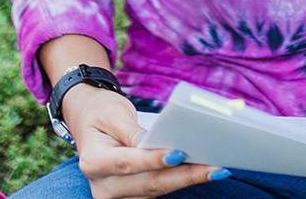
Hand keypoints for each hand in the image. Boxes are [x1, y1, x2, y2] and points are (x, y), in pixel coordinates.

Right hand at [61, 87, 229, 197]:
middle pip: (148, 183)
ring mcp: (116, 195)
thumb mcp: (113, 114)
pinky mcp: (131, 196)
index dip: (154, 160)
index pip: (127, 163)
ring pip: (157, 191)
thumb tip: (155, 142)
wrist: (90, 122)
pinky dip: (181, 181)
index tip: (180, 153)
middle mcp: (103, 185)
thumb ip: (132, 131)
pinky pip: (158, 191)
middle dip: (184, 175)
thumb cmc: (102, 114)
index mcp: (93, 162)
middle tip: (214, 167)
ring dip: (187, 180)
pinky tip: (203, 172)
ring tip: (216, 169)